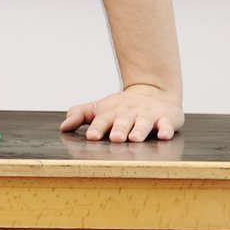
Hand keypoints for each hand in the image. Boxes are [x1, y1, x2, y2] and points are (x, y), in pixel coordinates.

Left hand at [60, 83, 183, 142]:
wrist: (153, 91)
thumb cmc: (122, 107)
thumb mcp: (100, 108)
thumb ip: (81, 115)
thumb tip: (63, 126)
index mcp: (111, 113)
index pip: (102, 120)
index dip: (97, 128)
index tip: (92, 136)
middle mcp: (129, 114)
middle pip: (123, 122)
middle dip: (119, 129)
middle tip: (115, 138)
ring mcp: (147, 116)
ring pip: (143, 123)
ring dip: (139, 130)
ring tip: (135, 138)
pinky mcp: (165, 118)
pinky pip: (167, 124)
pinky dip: (166, 129)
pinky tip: (165, 135)